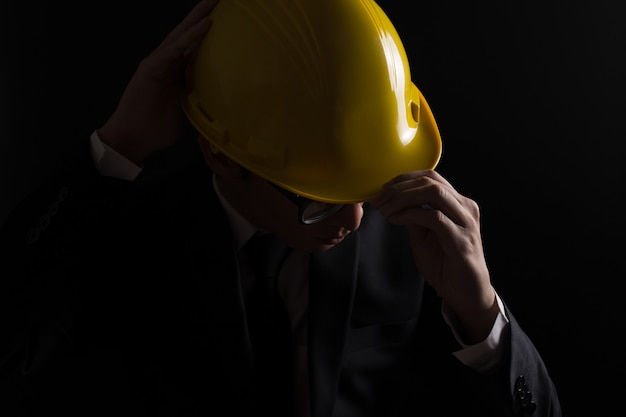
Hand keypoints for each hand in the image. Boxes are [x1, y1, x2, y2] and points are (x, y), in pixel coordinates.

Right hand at [97, 0, 218, 164]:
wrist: (133, 138)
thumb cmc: (157, 127)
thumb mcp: (187, 109)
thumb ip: (199, 97)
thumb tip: (221, 98)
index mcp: (175, 71)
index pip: (195, 46)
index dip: (209, 32)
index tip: (228, 19)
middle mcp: (166, 62)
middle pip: (188, 33)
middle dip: (204, 14)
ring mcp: (158, 63)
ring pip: (181, 35)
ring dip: (199, 17)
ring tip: (215, 2)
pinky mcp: (152, 68)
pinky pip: (175, 49)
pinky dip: (190, 36)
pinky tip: (205, 25)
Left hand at [369, 170, 498, 342]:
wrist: (466, 293)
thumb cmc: (446, 264)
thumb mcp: (423, 235)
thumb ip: (414, 216)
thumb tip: (394, 202)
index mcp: (457, 203)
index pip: (430, 177)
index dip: (403, 179)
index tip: (383, 190)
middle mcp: (465, 208)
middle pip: (431, 180)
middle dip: (399, 188)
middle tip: (379, 201)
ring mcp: (466, 222)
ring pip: (433, 193)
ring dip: (403, 198)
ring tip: (385, 210)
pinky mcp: (462, 240)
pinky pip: (434, 217)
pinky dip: (410, 214)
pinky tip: (396, 220)